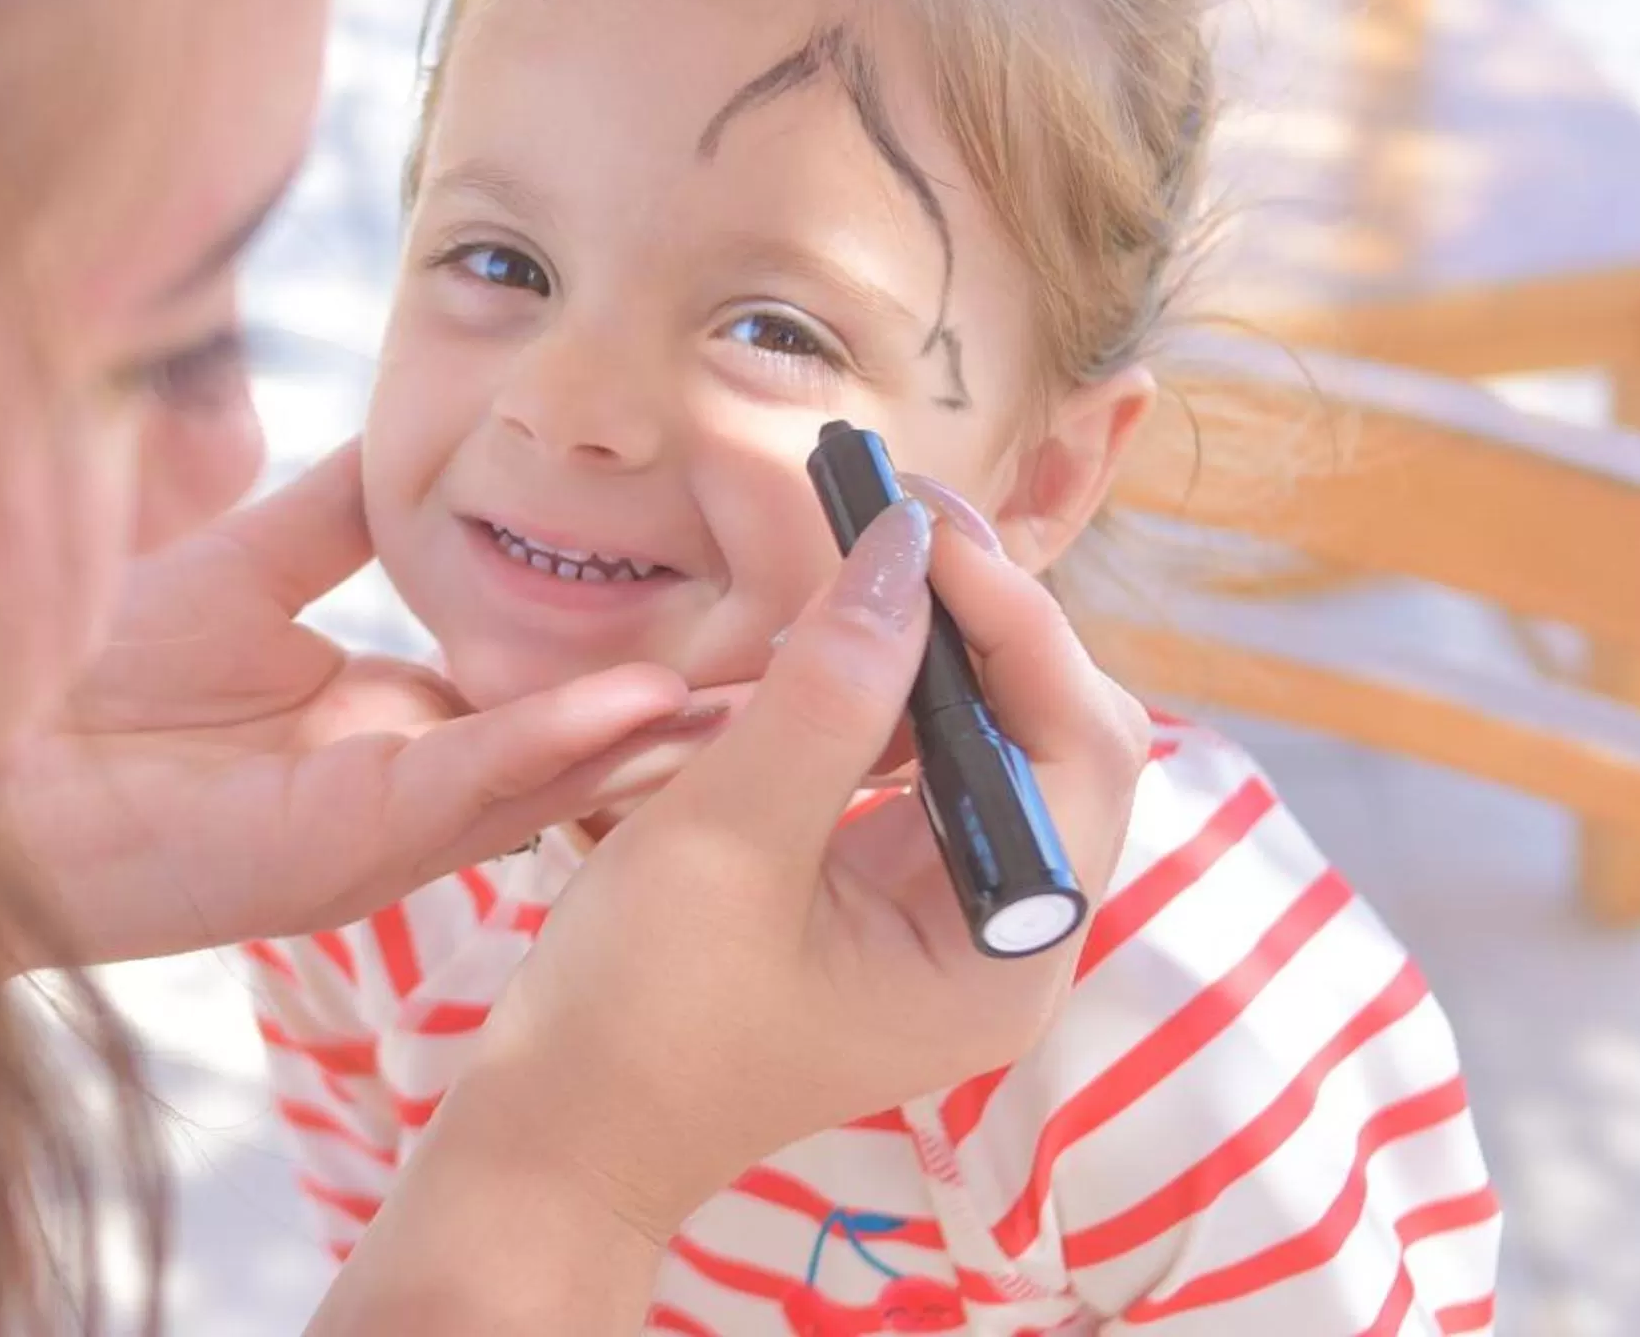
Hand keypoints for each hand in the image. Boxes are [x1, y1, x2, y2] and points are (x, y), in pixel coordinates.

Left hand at [0, 443, 715, 964]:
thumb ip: (344, 512)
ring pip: (558, 775)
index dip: (647, 651)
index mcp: (390, 719)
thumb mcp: (245, 564)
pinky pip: (475, 784)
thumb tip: (422, 438)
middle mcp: (407, 780)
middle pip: (585, 744)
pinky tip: (640, 700)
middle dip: (700, 707)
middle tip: (830, 656)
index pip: (548, 689)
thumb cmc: (90, 668)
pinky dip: (559, 740)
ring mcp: (386, 823)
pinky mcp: (347, 848)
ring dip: (665, 730)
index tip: (755, 604)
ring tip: (784, 681)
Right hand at [442, 500, 1151, 1230]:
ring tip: (867, 545)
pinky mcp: (889, 898)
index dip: (1013, 619)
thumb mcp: (724, 842)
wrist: (562, 1126)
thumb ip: (823, 698)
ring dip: (938, 641)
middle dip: (986, 615)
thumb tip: (900, 554)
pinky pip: (926, 767)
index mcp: (1005, 957)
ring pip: (995, 740)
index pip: (1077, 749)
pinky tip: (836, 632)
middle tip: (895, 512)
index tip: (921, 521)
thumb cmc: (638, 1013)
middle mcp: (1007, 938)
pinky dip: (892, 689)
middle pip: (1056, 734)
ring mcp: (949, 918)